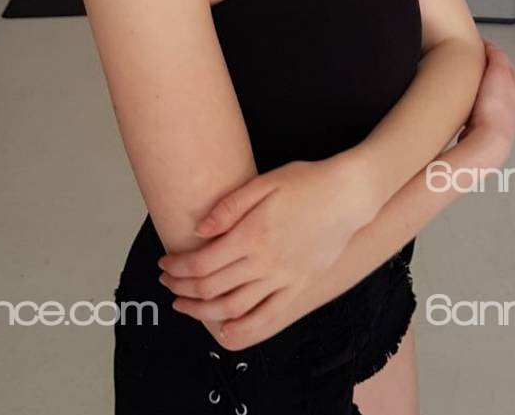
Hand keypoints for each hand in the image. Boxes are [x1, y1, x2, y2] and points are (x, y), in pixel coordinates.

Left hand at [157, 151, 374, 332]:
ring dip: (203, 313)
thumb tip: (199, 231)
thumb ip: (229, 207)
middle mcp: (266, 263)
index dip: (178, 268)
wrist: (349, 195)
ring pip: (235, 309)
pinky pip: (269, 320)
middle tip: (168, 284)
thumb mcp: (265, 182)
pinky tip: (225, 331)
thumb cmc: (307, 182)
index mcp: (252, 234)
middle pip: (212, 289)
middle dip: (182, 290)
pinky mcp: (300, 288)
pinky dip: (244, 332)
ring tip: (185, 306)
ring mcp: (284, 279)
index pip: (202, 264)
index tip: (165, 264)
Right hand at [458, 38, 514, 150]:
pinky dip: (468, 99)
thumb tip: (489, 46)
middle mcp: (510, 99)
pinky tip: (460, 100)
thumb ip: (496, 55)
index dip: (487, 51)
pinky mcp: (483, 123)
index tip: (473, 46)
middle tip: (465, 62)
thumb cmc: (496, 107)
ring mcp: (497, 112)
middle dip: (481, 68)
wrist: (488, 139)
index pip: (502, 60)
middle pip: (493, 76)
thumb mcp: (499, 71)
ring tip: (461, 81)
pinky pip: (474, 104)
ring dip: (474, 85)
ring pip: (484, 91)